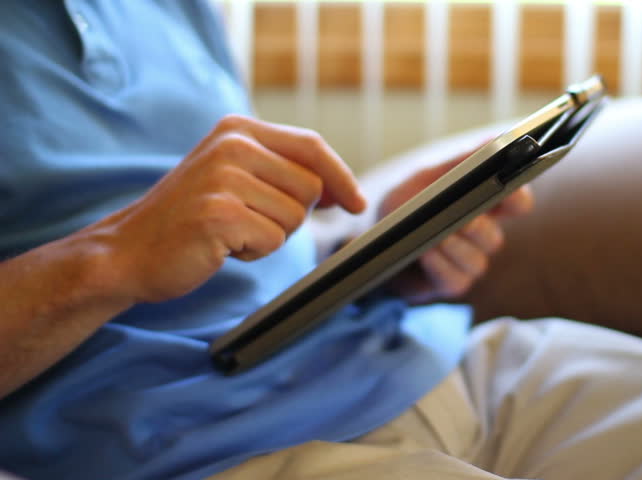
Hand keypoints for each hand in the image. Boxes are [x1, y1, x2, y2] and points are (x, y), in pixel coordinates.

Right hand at [84, 114, 365, 303]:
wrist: (128, 250)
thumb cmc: (190, 218)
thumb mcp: (234, 176)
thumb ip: (282, 171)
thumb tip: (343, 190)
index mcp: (238, 128)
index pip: (312, 146)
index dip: (342, 176)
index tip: (358, 202)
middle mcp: (232, 144)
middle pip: (312, 187)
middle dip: (293, 216)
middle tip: (250, 222)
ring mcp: (224, 178)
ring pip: (295, 217)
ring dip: (271, 236)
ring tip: (230, 232)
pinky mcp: (219, 213)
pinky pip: (273, 240)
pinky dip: (254, 252)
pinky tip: (221, 246)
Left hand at [378, 146, 533, 303]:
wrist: (373, 244)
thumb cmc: (405, 208)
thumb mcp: (427, 178)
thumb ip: (460, 162)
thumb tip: (494, 139)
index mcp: (482, 205)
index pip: (516, 203)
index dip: (519, 200)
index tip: (512, 195)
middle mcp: (480, 236)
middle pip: (495, 237)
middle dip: (479, 228)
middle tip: (464, 219)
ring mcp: (467, 263)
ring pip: (477, 261)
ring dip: (456, 248)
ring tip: (437, 236)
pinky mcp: (450, 283)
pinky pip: (456, 280)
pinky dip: (441, 265)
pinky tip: (426, 252)